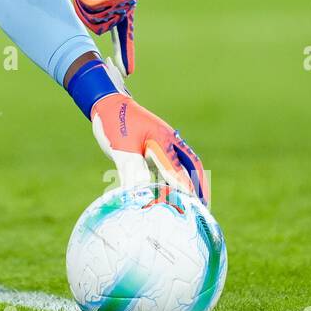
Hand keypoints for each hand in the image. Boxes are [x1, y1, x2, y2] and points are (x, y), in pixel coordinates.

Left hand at [90, 92, 209, 205]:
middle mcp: (168, 142)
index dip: (185, 189)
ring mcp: (162, 144)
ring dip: (186, 184)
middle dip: (199, 186)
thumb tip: (141, 193)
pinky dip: (171, 180)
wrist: (107, 103)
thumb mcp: (122, 147)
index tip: (193, 205)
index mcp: (163, 140)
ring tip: (191, 204)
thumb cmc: (114, 123)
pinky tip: (169, 193)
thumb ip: (134, 169)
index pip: (177, 170)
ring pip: (181, 167)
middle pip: (191, 167)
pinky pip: (167, 166)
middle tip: (203, 207)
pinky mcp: (154, 147)